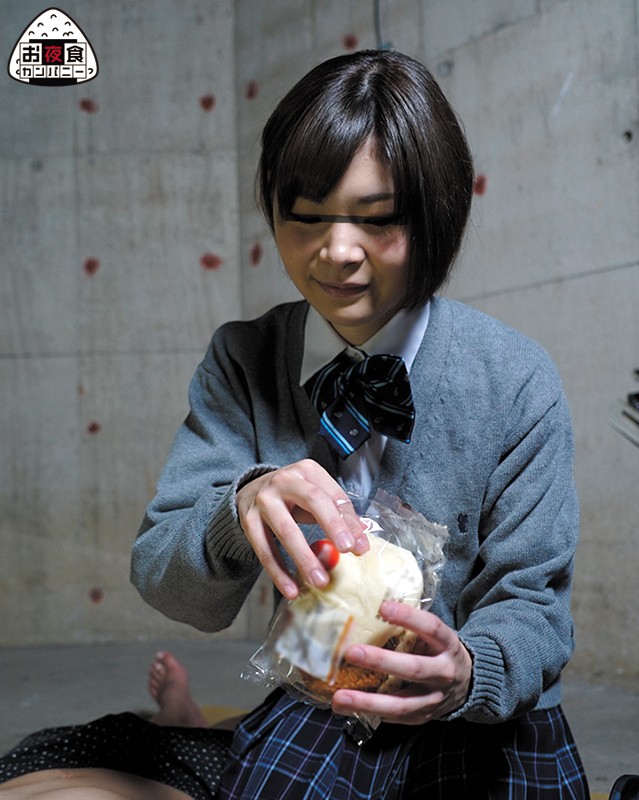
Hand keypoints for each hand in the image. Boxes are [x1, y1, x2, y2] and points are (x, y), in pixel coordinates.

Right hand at [235, 459, 366, 598]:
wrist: (251, 491)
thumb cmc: (293, 496)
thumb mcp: (315, 495)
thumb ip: (338, 514)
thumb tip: (360, 543)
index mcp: (307, 471)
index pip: (333, 495)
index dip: (349, 521)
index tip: (360, 547)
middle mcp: (284, 481)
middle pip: (312, 501)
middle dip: (331, 526)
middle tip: (345, 551)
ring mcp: (264, 500)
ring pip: (286, 531)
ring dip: (304, 558)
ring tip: (320, 581)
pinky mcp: (248, 521)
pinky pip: (264, 550)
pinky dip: (278, 573)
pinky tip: (291, 590)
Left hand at [332, 601, 472, 724]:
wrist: (468, 685)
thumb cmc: (440, 651)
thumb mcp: (435, 636)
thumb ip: (412, 626)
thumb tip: (371, 605)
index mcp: (448, 645)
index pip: (431, 628)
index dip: (409, 617)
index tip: (382, 607)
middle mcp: (443, 673)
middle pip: (412, 668)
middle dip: (380, 662)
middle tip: (352, 652)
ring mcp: (433, 699)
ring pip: (401, 704)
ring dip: (367, 702)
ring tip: (340, 697)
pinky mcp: (422, 717)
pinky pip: (394, 718)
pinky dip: (369, 713)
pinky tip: (347, 707)